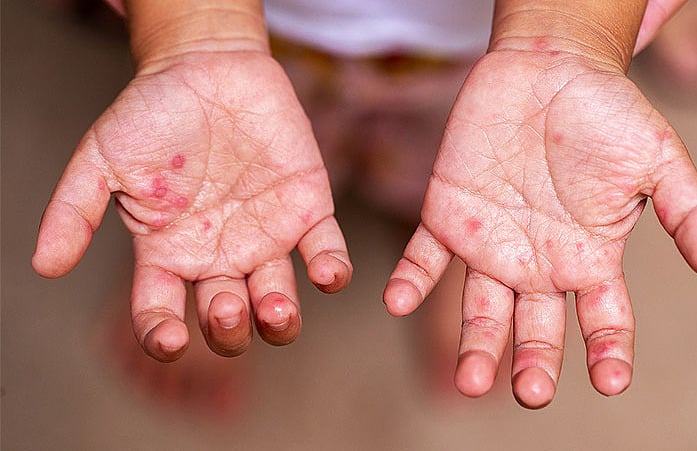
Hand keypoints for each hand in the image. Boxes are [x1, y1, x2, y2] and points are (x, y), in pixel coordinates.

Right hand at [33, 51, 351, 360]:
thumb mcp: (102, 158)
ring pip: (278, 301)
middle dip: (228, 329)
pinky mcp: (306, 211)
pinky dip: (331, 271)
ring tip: (275, 309)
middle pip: (226, 319)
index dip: (164, 335)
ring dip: (280, 321)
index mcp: (169, 253)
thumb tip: (44, 266)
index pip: (161, 312)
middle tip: (226, 306)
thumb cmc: (152, 113)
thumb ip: (75, 211)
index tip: (172, 338)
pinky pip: (325, 252)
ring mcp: (265, 237)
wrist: (208, 67)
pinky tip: (325, 275)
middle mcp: (219, 255)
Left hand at [384, 49, 696, 407]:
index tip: (608, 381)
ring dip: (473, 344)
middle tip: (528, 392)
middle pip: (535, 328)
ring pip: (478, 307)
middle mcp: (537, 262)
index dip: (607, 354)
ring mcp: (490, 243)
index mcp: (588, 258)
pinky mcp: (447, 217)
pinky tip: (399, 302)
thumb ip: (687, 214)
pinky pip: (424, 258)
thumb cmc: (605, 112)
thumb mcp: (658, 159)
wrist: (546, 67)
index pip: (602, 322)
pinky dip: (411, 282)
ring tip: (469, 380)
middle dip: (533, 362)